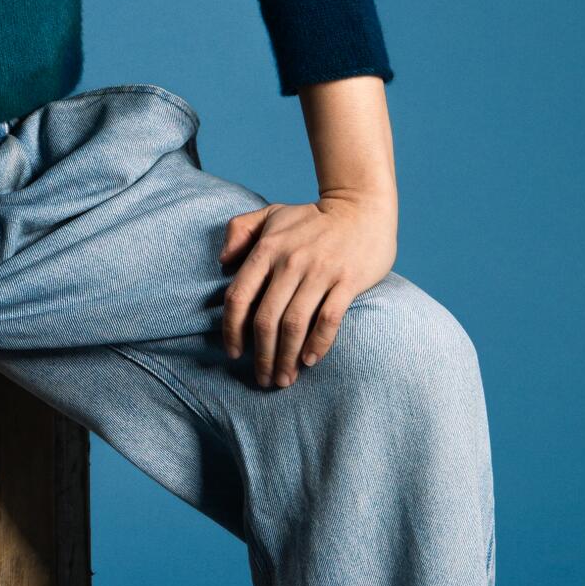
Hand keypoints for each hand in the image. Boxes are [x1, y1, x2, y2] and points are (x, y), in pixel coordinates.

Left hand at [219, 191, 396, 388]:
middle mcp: (290, 262)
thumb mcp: (271, 214)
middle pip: (266, 320)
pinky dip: (318, 344)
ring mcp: (320, 272)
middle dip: (261, 356)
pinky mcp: (348, 280)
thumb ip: (240, 231)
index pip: (239, 297)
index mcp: (267, 249)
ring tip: (284, 379)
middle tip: (262, 378)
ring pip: (295, 325)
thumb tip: (222, 262)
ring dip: (286, 358)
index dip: (231, 330)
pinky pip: (329, 319)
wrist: (361, 206)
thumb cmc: (312, 217)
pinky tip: (310, 361)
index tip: (234, 353)